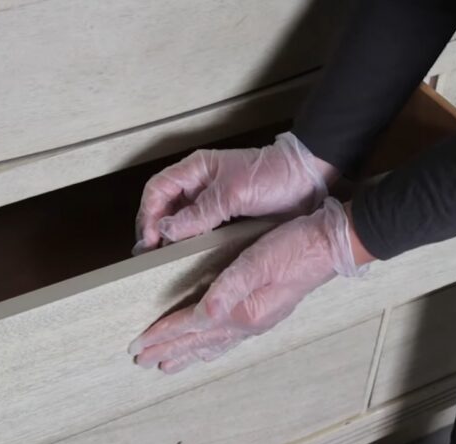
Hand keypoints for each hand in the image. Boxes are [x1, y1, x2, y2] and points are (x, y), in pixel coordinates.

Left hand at [128, 198, 365, 373]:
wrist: (330, 245)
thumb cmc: (294, 247)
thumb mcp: (257, 261)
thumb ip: (228, 289)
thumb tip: (202, 316)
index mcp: (242, 309)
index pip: (191, 325)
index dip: (162, 335)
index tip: (138, 345)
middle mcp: (248, 322)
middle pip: (198, 341)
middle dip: (168, 351)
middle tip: (142, 361)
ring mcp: (258, 320)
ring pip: (213, 344)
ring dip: (188, 354)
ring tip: (168, 365)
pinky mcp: (265, 313)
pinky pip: (229, 339)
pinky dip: (212, 347)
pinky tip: (209, 349)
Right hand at [133, 132, 337, 253]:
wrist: (307, 181)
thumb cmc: (272, 176)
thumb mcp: (233, 194)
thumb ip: (199, 213)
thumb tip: (166, 230)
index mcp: (195, 169)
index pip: (157, 190)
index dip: (148, 214)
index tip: (150, 240)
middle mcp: (197, 184)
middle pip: (162, 206)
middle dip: (152, 230)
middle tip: (148, 257)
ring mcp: (209, 201)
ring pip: (177, 220)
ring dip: (167, 239)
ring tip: (160, 262)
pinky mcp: (222, 216)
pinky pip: (196, 230)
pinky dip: (187, 244)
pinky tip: (184, 259)